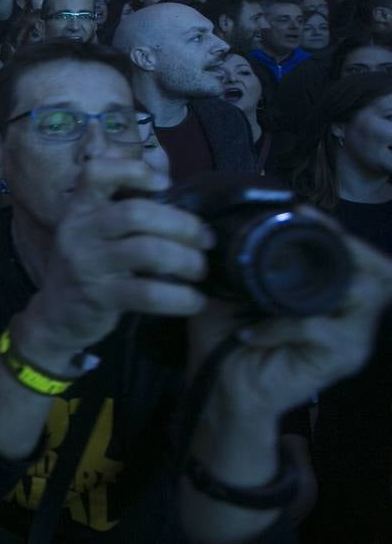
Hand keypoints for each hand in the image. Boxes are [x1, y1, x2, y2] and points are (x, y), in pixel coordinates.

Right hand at [16, 158, 211, 369]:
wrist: (56, 314)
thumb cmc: (87, 266)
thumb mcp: (92, 232)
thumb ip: (123, 212)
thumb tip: (176, 196)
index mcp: (79, 208)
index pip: (95, 173)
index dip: (132, 170)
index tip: (165, 184)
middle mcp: (79, 231)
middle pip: (135, 213)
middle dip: (182, 224)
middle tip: (205, 239)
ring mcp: (86, 264)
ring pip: (147, 251)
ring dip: (186, 259)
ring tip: (200, 269)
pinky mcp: (98, 297)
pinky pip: (147, 293)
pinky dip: (180, 297)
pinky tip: (194, 300)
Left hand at [190, 222, 391, 424]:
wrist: (223, 389)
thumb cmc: (227, 338)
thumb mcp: (231, 291)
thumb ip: (243, 262)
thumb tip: (233, 223)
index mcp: (330, 298)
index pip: (356, 259)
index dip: (337, 232)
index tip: (301, 210)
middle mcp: (351, 318)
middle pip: (375, 274)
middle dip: (344, 246)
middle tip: (303, 228)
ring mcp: (351, 340)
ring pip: (361, 295)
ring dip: (313, 285)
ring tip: (272, 285)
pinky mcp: (340, 360)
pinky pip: (317, 329)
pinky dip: (281, 325)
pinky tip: (251, 332)